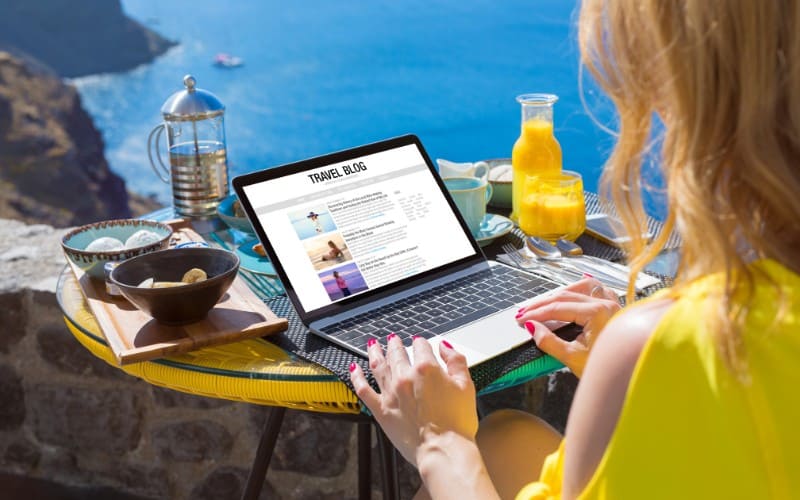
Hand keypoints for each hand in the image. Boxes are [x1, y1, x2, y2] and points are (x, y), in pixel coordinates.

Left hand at [349, 335, 477, 466]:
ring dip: (375, 352)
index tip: (420, 342)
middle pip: (397, 352)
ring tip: (373, 345)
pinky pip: (363, 389)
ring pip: (378, 365)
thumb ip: (456, 361)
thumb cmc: (457, 423)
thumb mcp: (466, 386)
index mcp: (426, 369)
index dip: (421, 342)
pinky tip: (354, 369)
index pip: (421, 346)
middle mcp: (405, 377)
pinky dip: (357, 377)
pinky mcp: (380, 410)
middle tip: (393, 339)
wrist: (443, 450)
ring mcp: (390, 393)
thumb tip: (445, 347)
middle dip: (395, 344)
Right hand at [516, 278, 620, 376]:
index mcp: (598, 313)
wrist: (631, 377)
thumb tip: (533, 328)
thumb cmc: (609, 370)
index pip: (558, 307)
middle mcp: (607, 303)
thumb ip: (549, 341)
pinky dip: (582, 289)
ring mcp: (614, 304)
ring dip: (561, 292)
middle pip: (566, 294)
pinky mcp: (616, 309)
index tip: (522, 319)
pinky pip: (598, 290)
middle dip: (542, 303)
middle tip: (525, 312)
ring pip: (582, 286)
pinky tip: (573, 291)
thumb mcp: (573, 358)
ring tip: (544, 302)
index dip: (536, 313)